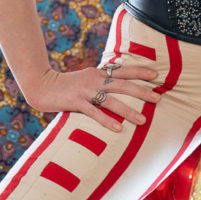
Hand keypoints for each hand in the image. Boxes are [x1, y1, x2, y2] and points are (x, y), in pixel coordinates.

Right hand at [24, 63, 161, 131]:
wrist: (42, 85)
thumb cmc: (66, 84)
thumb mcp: (86, 77)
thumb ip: (100, 79)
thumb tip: (116, 82)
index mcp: (98, 72)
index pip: (123, 70)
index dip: (139, 71)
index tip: (156, 74)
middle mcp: (95, 79)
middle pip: (123, 84)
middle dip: (142, 91)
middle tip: (158, 98)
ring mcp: (86, 91)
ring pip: (112, 101)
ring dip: (128, 111)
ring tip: (143, 121)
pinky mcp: (76, 102)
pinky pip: (94, 113)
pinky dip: (106, 121)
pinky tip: (118, 129)